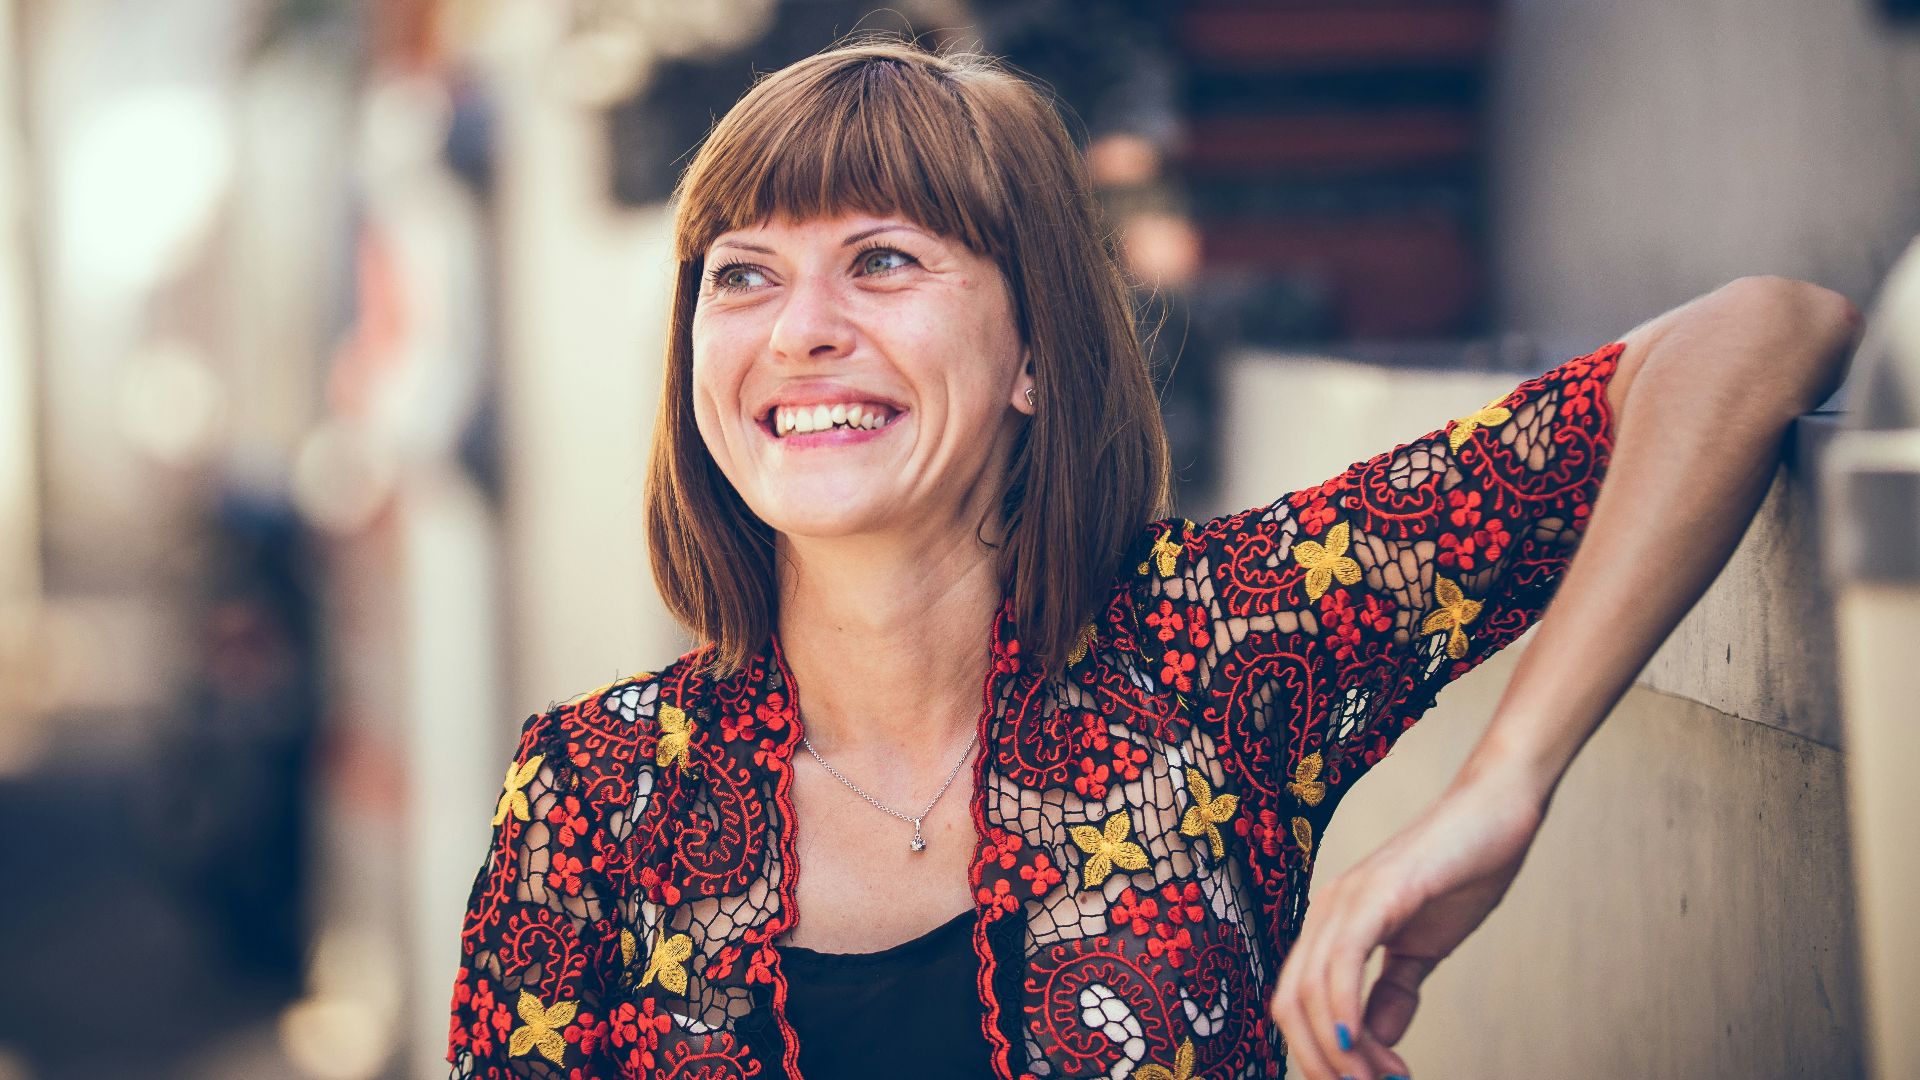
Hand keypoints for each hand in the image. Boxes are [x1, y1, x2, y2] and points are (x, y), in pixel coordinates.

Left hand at [1270, 765, 1548, 1079]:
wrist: (1498, 813)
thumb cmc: (1462, 872)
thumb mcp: (1422, 948)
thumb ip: (1394, 992)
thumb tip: (1374, 1036)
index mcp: (1331, 925)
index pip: (1296, 1003)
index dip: (1317, 1055)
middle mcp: (1326, 911)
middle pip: (1290, 1005)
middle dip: (1322, 1062)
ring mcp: (1345, 898)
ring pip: (1311, 993)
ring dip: (1342, 1052)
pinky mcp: (1377, 892)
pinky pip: (1342, 962)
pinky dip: (1344, 1011)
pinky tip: (1359, 1043)